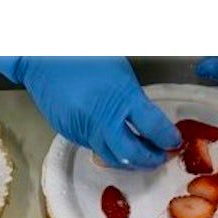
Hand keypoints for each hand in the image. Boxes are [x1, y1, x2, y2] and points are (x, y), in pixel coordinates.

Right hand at [0, 57, 179, 169]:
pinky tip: (117, 145)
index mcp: (121, 97)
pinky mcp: (71, 134)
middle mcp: (103, 118)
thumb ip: (135, 100)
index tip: (174, 142)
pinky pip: (95, 148)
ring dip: (131, 161)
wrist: (42, 58)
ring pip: (112, 157)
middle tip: (161, 157)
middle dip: (150, 159)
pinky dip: (110, 151)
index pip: (153, 128)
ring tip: (142, 156)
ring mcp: (85, 129)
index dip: (167, 139)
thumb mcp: (120, 73)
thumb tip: (153, 124)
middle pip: (132, 154)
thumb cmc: (84, 57)